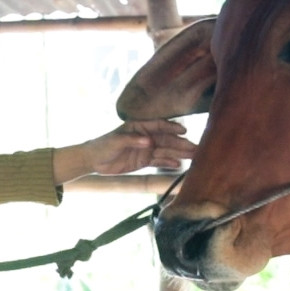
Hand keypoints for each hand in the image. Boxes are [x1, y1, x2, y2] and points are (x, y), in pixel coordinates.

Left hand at [52, 120, 194, 182]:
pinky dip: (168, 163)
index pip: (160, 125)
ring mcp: (146, 149)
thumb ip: (133, 140)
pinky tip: (179, 165)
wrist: (94, 160)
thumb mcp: (116, 141)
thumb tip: (149, 142)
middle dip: (181, 143)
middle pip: (167, 140)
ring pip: (166, 151)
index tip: (183, 131)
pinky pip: (159, 161)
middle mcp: (146, 137)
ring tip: (193, 156)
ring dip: (179, 153)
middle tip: (195, 148)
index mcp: (140, 127)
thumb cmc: (103, 145)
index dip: (172, 128)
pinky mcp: (144, 161)